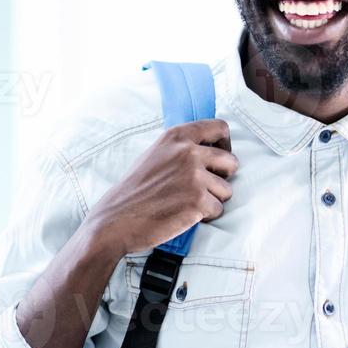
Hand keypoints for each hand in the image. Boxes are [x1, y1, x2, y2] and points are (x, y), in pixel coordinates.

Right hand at [85, 119, 237, 255]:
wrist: (116, 220)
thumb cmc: (135, 190)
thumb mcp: (156, 154)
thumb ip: (182, 147)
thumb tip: (211, 146)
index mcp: (177, 137)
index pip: (220, 127)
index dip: (225, 144)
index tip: (218, 159)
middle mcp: (188, 152)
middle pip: (231, 161)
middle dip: (223, 177)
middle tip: (204, 187)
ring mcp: (194, 176)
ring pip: (227, 189)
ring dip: (213, 199)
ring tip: (187, 203)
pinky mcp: (198, 201)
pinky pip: (218, 209)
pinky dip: (206, 216)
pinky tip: (185, 215)